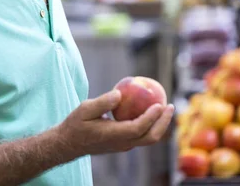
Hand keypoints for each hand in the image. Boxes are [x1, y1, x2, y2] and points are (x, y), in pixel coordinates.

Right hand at [55, 90, 174, 157]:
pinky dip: (151, 124)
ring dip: (159, 124)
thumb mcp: (84, 109)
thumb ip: (102, 102)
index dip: (151, 118)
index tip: (160, 104)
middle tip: (170, 105)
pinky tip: (151, 111)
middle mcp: (122, 143)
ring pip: (148, 138)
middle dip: (163, 123)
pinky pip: (142, 135)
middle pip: (150, 137)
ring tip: (166, 107)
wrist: (69, 143)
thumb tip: (119, 94)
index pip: (138, 129)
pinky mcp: (124, 143)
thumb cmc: (76, 124)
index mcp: (113, 135)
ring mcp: (124, 146)